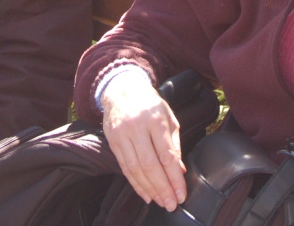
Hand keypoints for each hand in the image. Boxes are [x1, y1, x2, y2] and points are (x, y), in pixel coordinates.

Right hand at [100, 72, 185, 211]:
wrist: (121, 89)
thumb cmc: (149, 104)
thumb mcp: (168, 117)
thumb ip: (174, 144)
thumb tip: (179, 170)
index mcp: (155, 120)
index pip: (166, 155)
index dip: (174, 178)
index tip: (181, 194)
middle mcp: (137, 128)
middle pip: (150, 165)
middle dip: (162, 188)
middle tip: (171, 204)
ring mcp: (122, 135)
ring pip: (135, 169)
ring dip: (148, 189)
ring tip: (160, 201)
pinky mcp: (112, 141)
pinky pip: (124, 167)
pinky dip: (134, 183)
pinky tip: (145, 194)